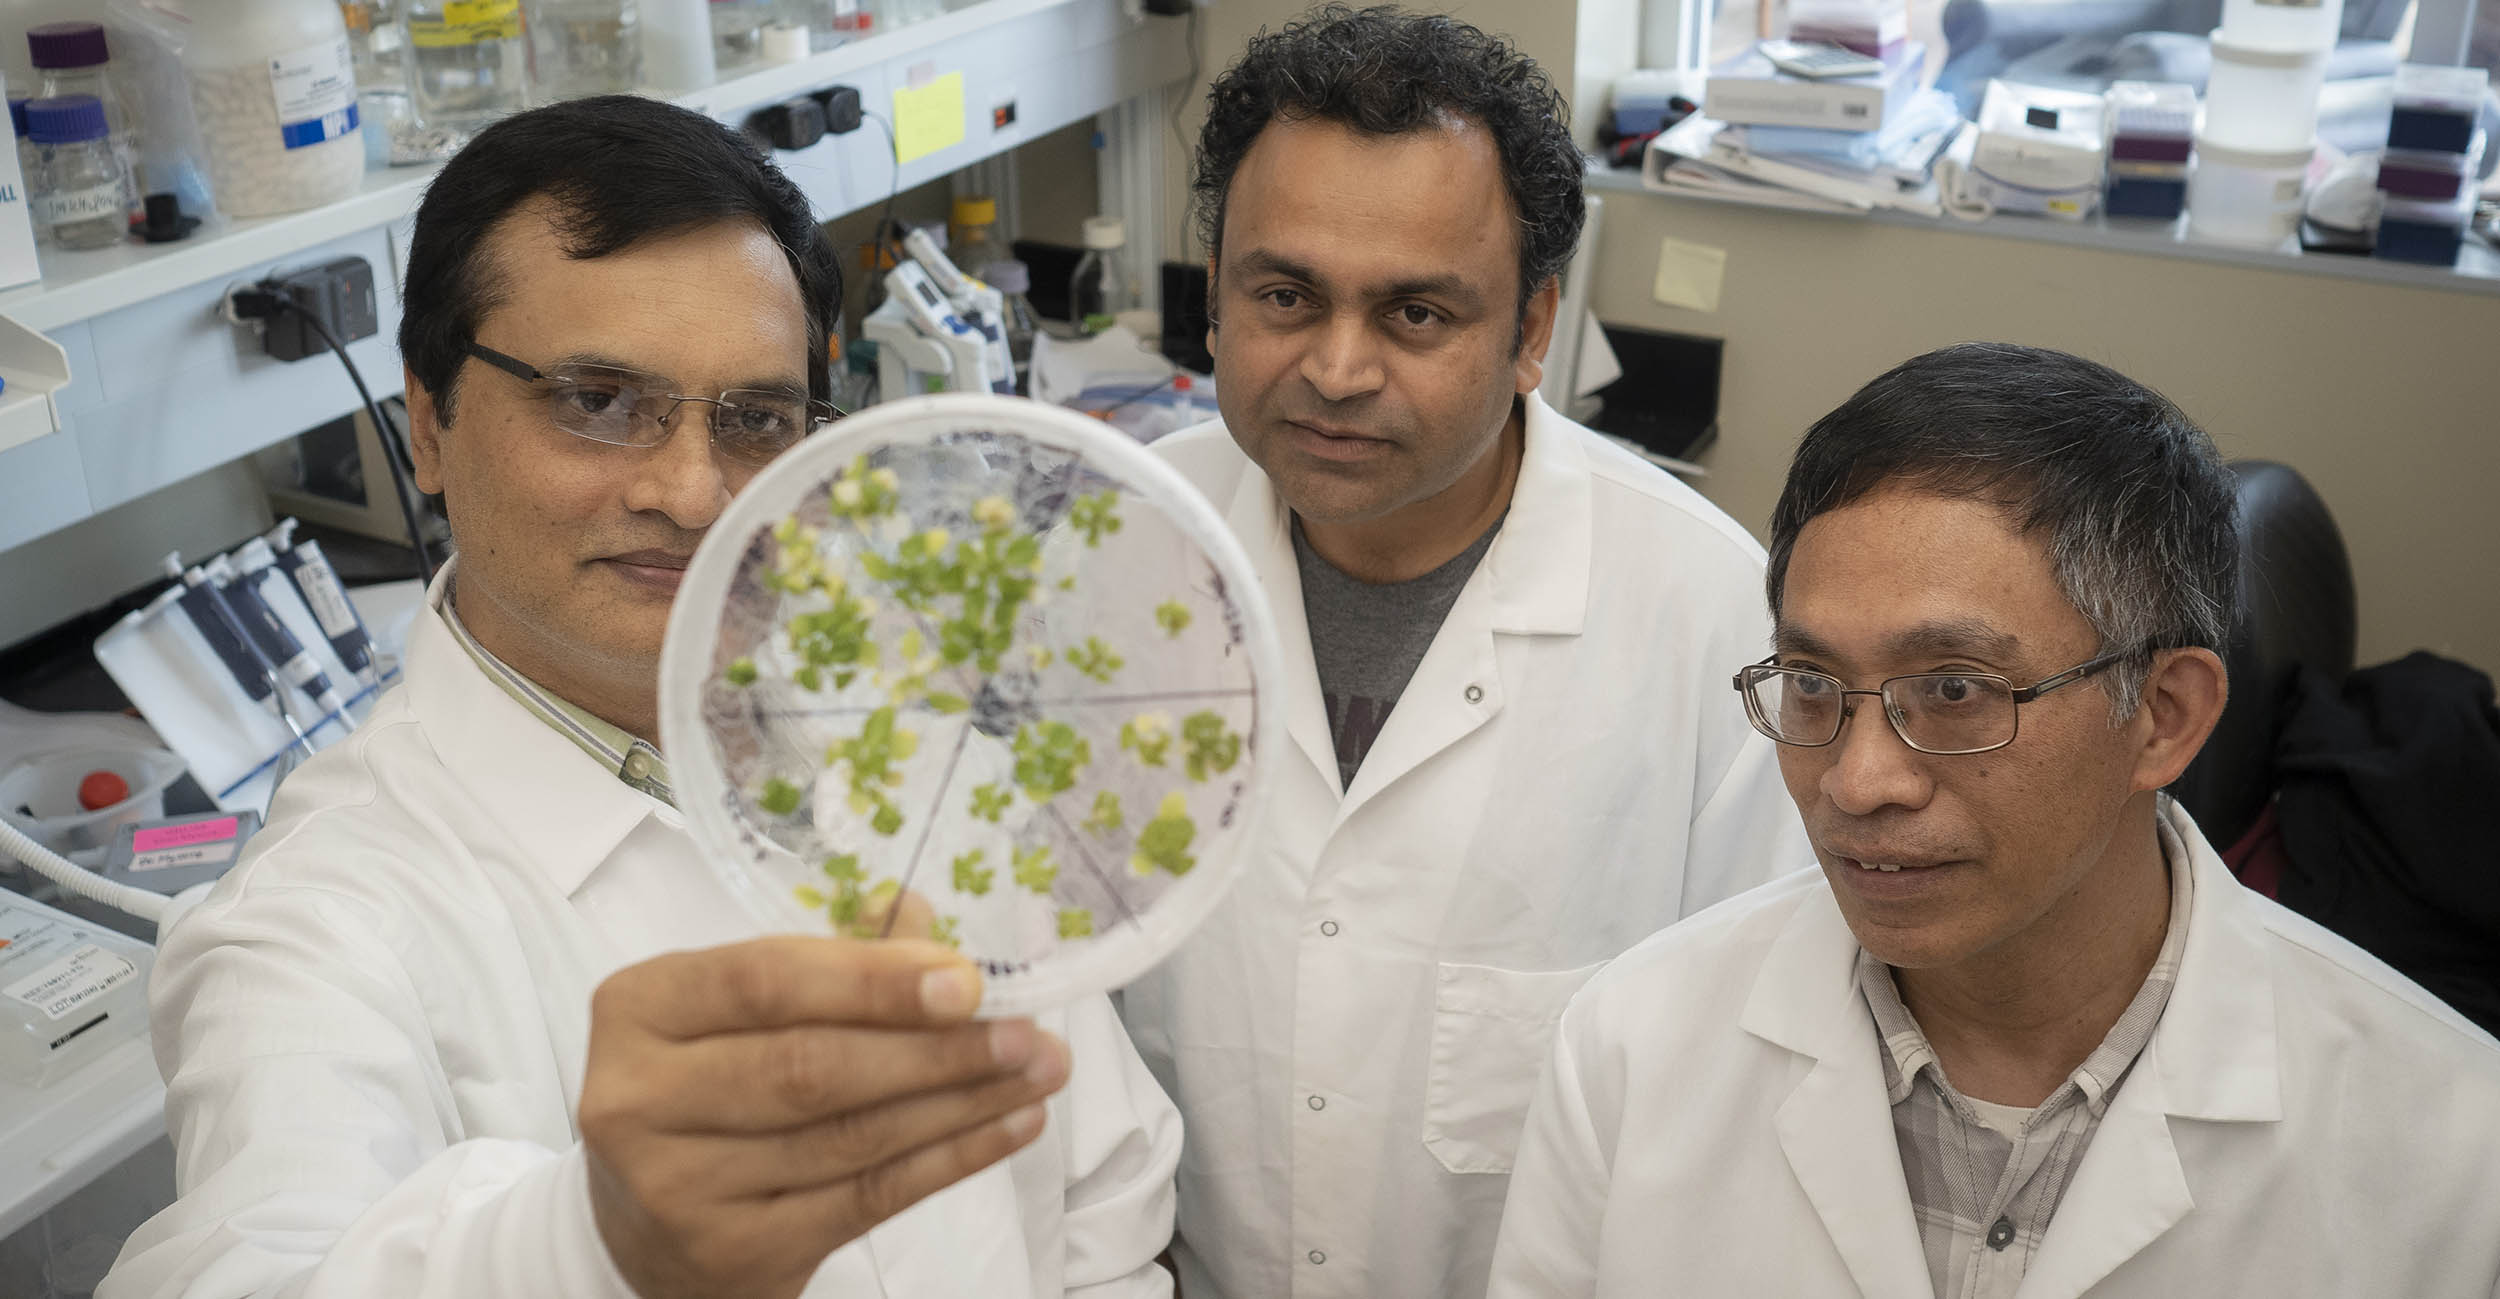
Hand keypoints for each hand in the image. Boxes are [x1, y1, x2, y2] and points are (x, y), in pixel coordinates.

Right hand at [579, 936, 1067, 1298]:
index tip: (966, 979)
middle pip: (812, 1066)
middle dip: (936, 1048)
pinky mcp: (735, 1251)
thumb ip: (831, 960)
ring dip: (963, 1102)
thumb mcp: (742, 1012)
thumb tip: (931, 919)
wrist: (648, 1227)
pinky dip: (952, 1160)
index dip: (872, 981)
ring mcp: (681, 1187)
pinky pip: (869, 1198)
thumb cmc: (710, 1086)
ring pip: (852, 1136)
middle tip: (1026, 1033)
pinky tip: (1010, 1126)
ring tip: (1039, 1072)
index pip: (764, 981)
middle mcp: (640, 1099)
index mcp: (640, 1008)